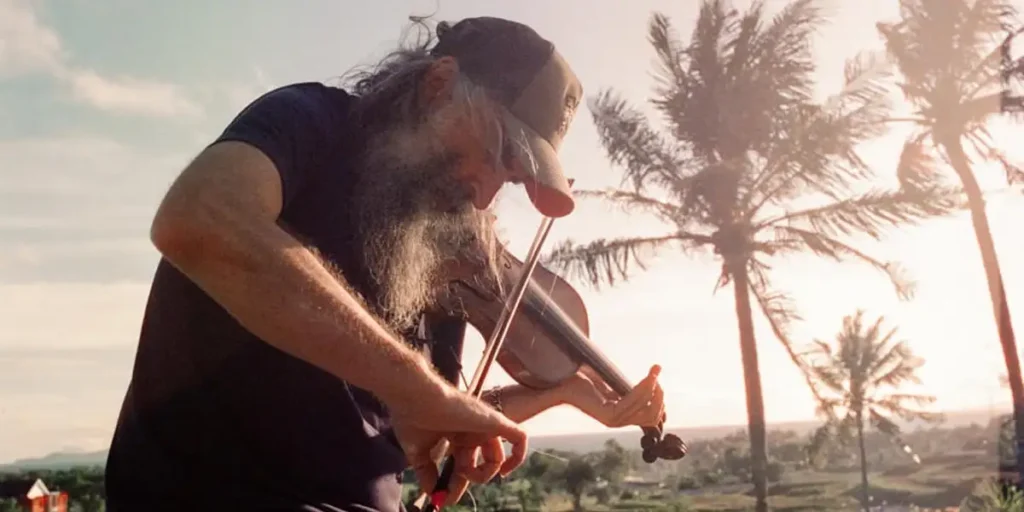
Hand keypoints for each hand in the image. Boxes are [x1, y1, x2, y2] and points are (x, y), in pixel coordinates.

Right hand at [388, 385, 527, 505]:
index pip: (464, 462)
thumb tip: (432, 492)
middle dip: (468, 481)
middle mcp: (472, 429)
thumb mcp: (417, 452)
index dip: (456, 482)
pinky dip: (518, 456)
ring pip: (497, 457)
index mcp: (455, 433)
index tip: (444, 497)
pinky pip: (519, 438)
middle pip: (480, 462)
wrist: (415, 398)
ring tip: (464, 472)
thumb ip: (427, 472)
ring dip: (482, 474)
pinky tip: (504, 471)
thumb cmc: (412, 418)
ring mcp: (484, 425)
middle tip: (451, 494)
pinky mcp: (494, 421)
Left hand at [556, 364, 664, 427]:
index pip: (651, 416)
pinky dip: (643, 388)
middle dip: (659, 394)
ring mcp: (613, 420)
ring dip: (653, 387)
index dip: (659, 399)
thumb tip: (654, 383)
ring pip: (645, 408)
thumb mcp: (612, 385)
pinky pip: (633, 402)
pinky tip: (646, 376)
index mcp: (621, 416)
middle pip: (652, 416)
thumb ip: (630, 389)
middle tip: (656, 372)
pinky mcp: (608, 414)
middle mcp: (618, 422)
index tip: (658, 377)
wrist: (561, 380)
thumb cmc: (584, 379)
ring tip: (654, 371)